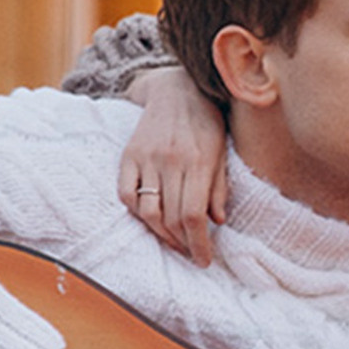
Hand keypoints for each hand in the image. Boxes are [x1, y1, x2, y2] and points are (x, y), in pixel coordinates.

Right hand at [121, 66, 230, 264]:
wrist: (176, 89)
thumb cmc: (206, 123)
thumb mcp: (221, 152)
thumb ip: (219, 187)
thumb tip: (218, 222)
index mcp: (197, 161)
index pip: (194, 215)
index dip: (198, 243)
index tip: (204, 260)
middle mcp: (169, 160)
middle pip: (170, 218)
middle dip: (183, 243)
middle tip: (191, 252)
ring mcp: (145, 158)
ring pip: (147, 211)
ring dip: (160, 234)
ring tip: (175, 241)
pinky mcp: (128, 155)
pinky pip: (126, 194)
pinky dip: (138, 213)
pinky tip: (152, 219)